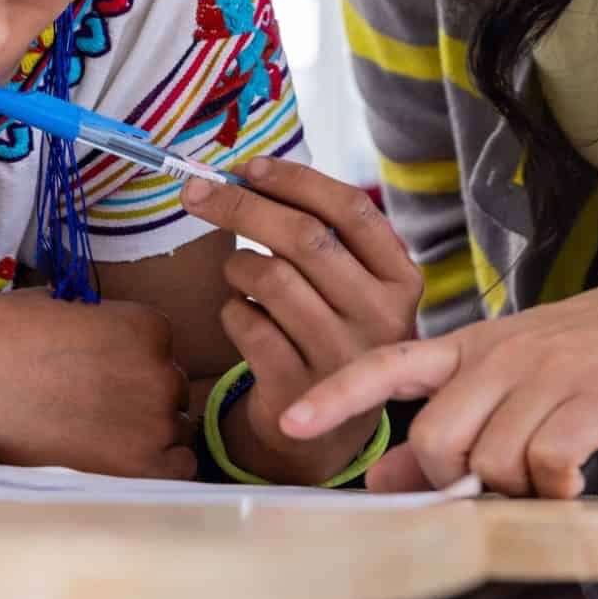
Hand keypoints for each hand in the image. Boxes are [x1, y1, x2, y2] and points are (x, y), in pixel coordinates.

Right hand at [0, 287, 194, 478]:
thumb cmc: (8, 335)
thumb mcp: (67, 312)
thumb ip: (100, 330)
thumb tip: (96, 344)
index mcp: (148, 325)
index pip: (159, 353)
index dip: (131, 367)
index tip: (103, 379)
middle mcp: (162, 369)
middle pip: (169, 392)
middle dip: (140, 400)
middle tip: (98, 412)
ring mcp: (155, 417)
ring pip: (173, 430)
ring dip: (147, 434)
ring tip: (103, 441)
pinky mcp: (139, 462)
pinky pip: (177, 470)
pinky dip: (158, 470)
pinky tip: (124, 467)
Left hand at [178, 155, 422, 482]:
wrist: (330, 432)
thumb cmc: (334, 330)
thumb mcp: (354, 286)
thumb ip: (322, 233)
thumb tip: (246, 174)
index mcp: (400, 279)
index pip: (351, 209)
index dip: (296, 180)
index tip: (249, 166)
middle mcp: (381, 318)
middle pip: (304, 238)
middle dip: (241, 205)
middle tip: (197, 191)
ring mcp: (342, 358)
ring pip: (270, 277)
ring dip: (237, 265)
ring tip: (238, 273)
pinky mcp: (299, 390)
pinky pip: (246, 323)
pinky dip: (231, 309)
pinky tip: (241, 314)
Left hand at [280, 276, 597, 496]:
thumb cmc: (573, 362)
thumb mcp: (500, 380)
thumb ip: (440, 423)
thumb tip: (376, 481)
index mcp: (465, 349)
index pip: (386, 364)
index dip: (336, 394)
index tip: (289, 418)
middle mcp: (495, 357)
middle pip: (435, 439)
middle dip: (454, 479)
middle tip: (495, 481)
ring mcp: (543, 374)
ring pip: (491, 460)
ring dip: (515, 487)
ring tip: (546, 471)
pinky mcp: (592, 398)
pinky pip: (549, 465)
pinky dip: (558, 487)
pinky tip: (574, 479)